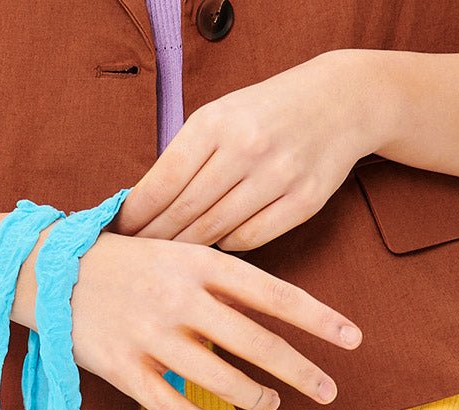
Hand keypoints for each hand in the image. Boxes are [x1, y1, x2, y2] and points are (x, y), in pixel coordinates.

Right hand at [59, 229, 362, 409]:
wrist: (51, 271)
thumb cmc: (128, 263)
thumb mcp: (179, 251)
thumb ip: (223, 281)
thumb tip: (275, 313)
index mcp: (200, 264)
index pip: (274, 295)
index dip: (318, 319)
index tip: (352, 340)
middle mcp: (180, 300)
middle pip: (256, 343)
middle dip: (300, 371)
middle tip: (329, 392)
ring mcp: (150, 336)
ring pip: (219, 379)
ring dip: (254, 396)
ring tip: (271, 403)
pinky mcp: (122, 368)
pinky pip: (173, 406)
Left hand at [112, 49, 374, 251]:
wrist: (340, 101)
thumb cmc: (265, 113)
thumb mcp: (220, 115)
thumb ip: (184, 156)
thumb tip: (141, 208)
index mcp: (216, 122)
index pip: (161, 183)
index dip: (135, 216)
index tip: (117, 233)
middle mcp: (246, 148)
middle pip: (184, 213)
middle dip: (155, 239)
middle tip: (136, 257)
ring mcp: (278, 176)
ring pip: (214, 232)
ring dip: (186, 248)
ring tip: (167, 259)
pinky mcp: (303, 202)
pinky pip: (248, 241)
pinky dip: (225, 246)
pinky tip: (214, 245)